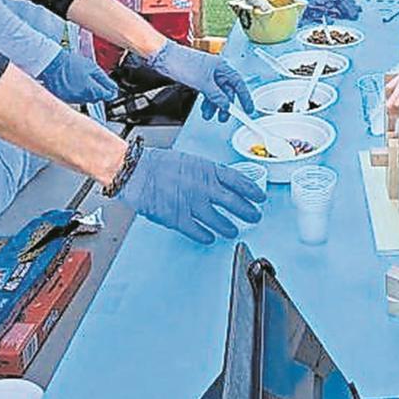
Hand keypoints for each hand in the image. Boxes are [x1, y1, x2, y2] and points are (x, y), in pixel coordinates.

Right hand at [36, 50, 118, 103]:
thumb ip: (105, 80)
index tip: (112, 90)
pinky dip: (78, 93)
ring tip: (83, 80)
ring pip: (86, 99)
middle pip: (96, 98)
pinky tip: (75, 84)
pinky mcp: (64, 99)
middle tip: (97, 82)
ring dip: (88, 93)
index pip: (106, 96)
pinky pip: (75, 99)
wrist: (52, 63)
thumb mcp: (92, 68)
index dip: (111, 92)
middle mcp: (81, 97)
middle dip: (99, 92)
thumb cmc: (71, 63)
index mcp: (90, 90)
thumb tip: (114, 87)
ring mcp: (72, 99)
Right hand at [120, 148, 265, 243]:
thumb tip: (220, 182)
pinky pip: (198, 232)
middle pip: (235, 203)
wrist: (138, 172)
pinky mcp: (180, 219)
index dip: (252, 191)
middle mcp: (205, 188)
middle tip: (255, 216)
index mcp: (209, 171)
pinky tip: (210, 238)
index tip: (260, 197)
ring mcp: (194, 205)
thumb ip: (208, 173)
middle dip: (248, 211)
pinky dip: (206, 236)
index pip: (239, 181)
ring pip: (220, 221)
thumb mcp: (191, 161)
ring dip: (229, 227)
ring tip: (233, 230)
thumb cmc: (160, 164)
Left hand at [147, 40, 252, 121]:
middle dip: (226, 105)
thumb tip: (226, 104)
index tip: (248, 109)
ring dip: (214, 105)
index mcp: (222, 67)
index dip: (245, 98)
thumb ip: (217, 96)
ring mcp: (206, 73)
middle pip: (227, 90)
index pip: (239, 85)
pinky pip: (207, 91)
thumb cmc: (181, 61)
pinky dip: (207, 100)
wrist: (162, 57)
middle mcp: (216, 69)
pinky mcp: (197, 77)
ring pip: (216, 92)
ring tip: (209, 114)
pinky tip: (204, 107)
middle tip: (224, 117)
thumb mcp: (203, 83)